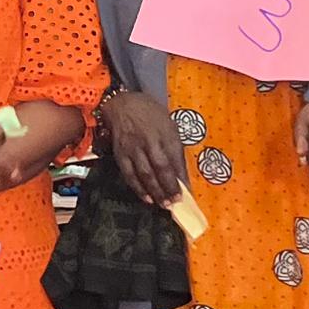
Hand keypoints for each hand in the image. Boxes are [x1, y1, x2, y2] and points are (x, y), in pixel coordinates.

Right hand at [104, 89, 187, 204]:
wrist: (122, 104)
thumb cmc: (150, 114)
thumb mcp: (169, 125)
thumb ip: (175, 148)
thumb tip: (181, 174)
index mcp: (165, 133)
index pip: (176, 159)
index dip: (182, 178)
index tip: (188, 193)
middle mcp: (149, 141)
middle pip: (161, 169)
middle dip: (169, 188)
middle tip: (176, 203)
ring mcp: (133, 148)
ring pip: (145, 174)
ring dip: (156, 192)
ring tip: (164, 205)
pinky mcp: (120, 154)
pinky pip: (129, 174)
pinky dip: (138, 188)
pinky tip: (146, 198)